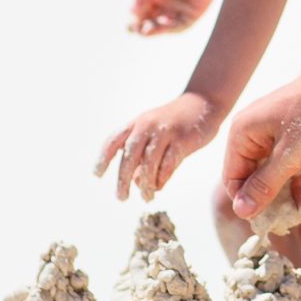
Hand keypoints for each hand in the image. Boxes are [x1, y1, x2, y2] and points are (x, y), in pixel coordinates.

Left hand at [97, 91, 223, 200]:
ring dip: (145, 184)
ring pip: (149, 163)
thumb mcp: (154, 133)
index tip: (97, 175)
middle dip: (122, 179)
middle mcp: (147, 126)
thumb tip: (134, 182)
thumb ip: (142, 155)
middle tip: (121, 198)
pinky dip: (161, 179)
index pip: (113, 141)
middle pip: (129, 156)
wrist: (203, 102)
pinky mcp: (183, 140)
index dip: (103, 159)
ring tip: (145, 198)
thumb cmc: (175, 121)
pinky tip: (158, 188)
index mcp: (137, 123)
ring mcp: (165, 132)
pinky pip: (168, 164)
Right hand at [129, 0, 224, 36]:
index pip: (140, 13)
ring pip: (162, 27)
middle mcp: (164, 5)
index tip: (128, 23)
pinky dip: (170, 27)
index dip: (133, 20)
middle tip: (135, 28)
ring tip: (146, 29)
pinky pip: (179, 26)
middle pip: (149, 22)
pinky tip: (163, 22)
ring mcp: (178, 10)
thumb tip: (131, 12)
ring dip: (153, 30)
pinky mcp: (192, 14)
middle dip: (141, 28)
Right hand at [220, 65, 300, 226]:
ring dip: (285, 197)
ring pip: (274, 175)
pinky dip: (299, 186)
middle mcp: (256, 131)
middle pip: (252, 177)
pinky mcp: (300, 139)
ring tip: (298, 216)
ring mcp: (279, 135)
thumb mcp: (290, 155)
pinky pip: (292, 169)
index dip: (245, 201)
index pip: (232, 176)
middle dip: (267, 201)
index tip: (262, 222)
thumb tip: (240, 211)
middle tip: (282, 222)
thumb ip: (264, 185)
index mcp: (244, 130)